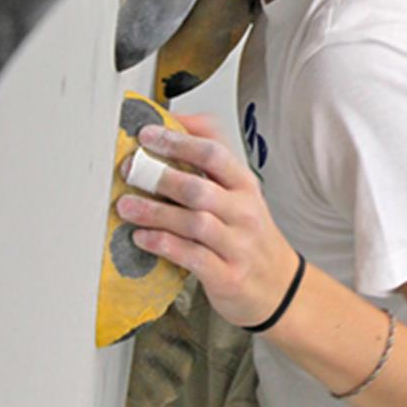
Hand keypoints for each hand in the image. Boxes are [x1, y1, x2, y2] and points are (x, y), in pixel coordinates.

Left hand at [115, 113, 297, 328]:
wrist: (280, 286)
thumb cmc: (250, 235)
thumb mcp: (240, 192)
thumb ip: (212, 159)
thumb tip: (180, 120)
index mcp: (245, 185)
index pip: (214, 154)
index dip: (179, 141)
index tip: (148, 135)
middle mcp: (244, 212)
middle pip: (199, 188)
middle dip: (160, 176)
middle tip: (129, 169)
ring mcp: (237, 245)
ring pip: (193, 222)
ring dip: (155, 212)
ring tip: (126, 206)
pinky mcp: (227, 275)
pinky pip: (192, 257)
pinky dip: (164, 245)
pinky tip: (142, 238)